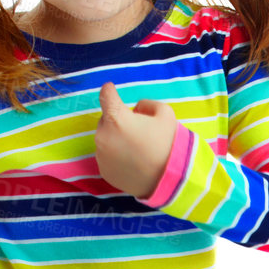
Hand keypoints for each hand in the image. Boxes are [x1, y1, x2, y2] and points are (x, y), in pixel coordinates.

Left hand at [94, 82, 175, 196]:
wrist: (167, 180)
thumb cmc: (166, 144)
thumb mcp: (165, 113)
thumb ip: (146, 104)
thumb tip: (135, 110)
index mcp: (116, 118)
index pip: (106, 96)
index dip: (109, 91)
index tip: (110, 89)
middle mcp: (103, 136)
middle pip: (106, 120)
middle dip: (118, 121)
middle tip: (137, 131)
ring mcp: (101, 155)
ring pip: (106, 139)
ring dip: (116, 139)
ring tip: (137, 149)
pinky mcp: (103, 170)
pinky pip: (107, 157)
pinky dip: (116, 156)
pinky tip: (133, 161)